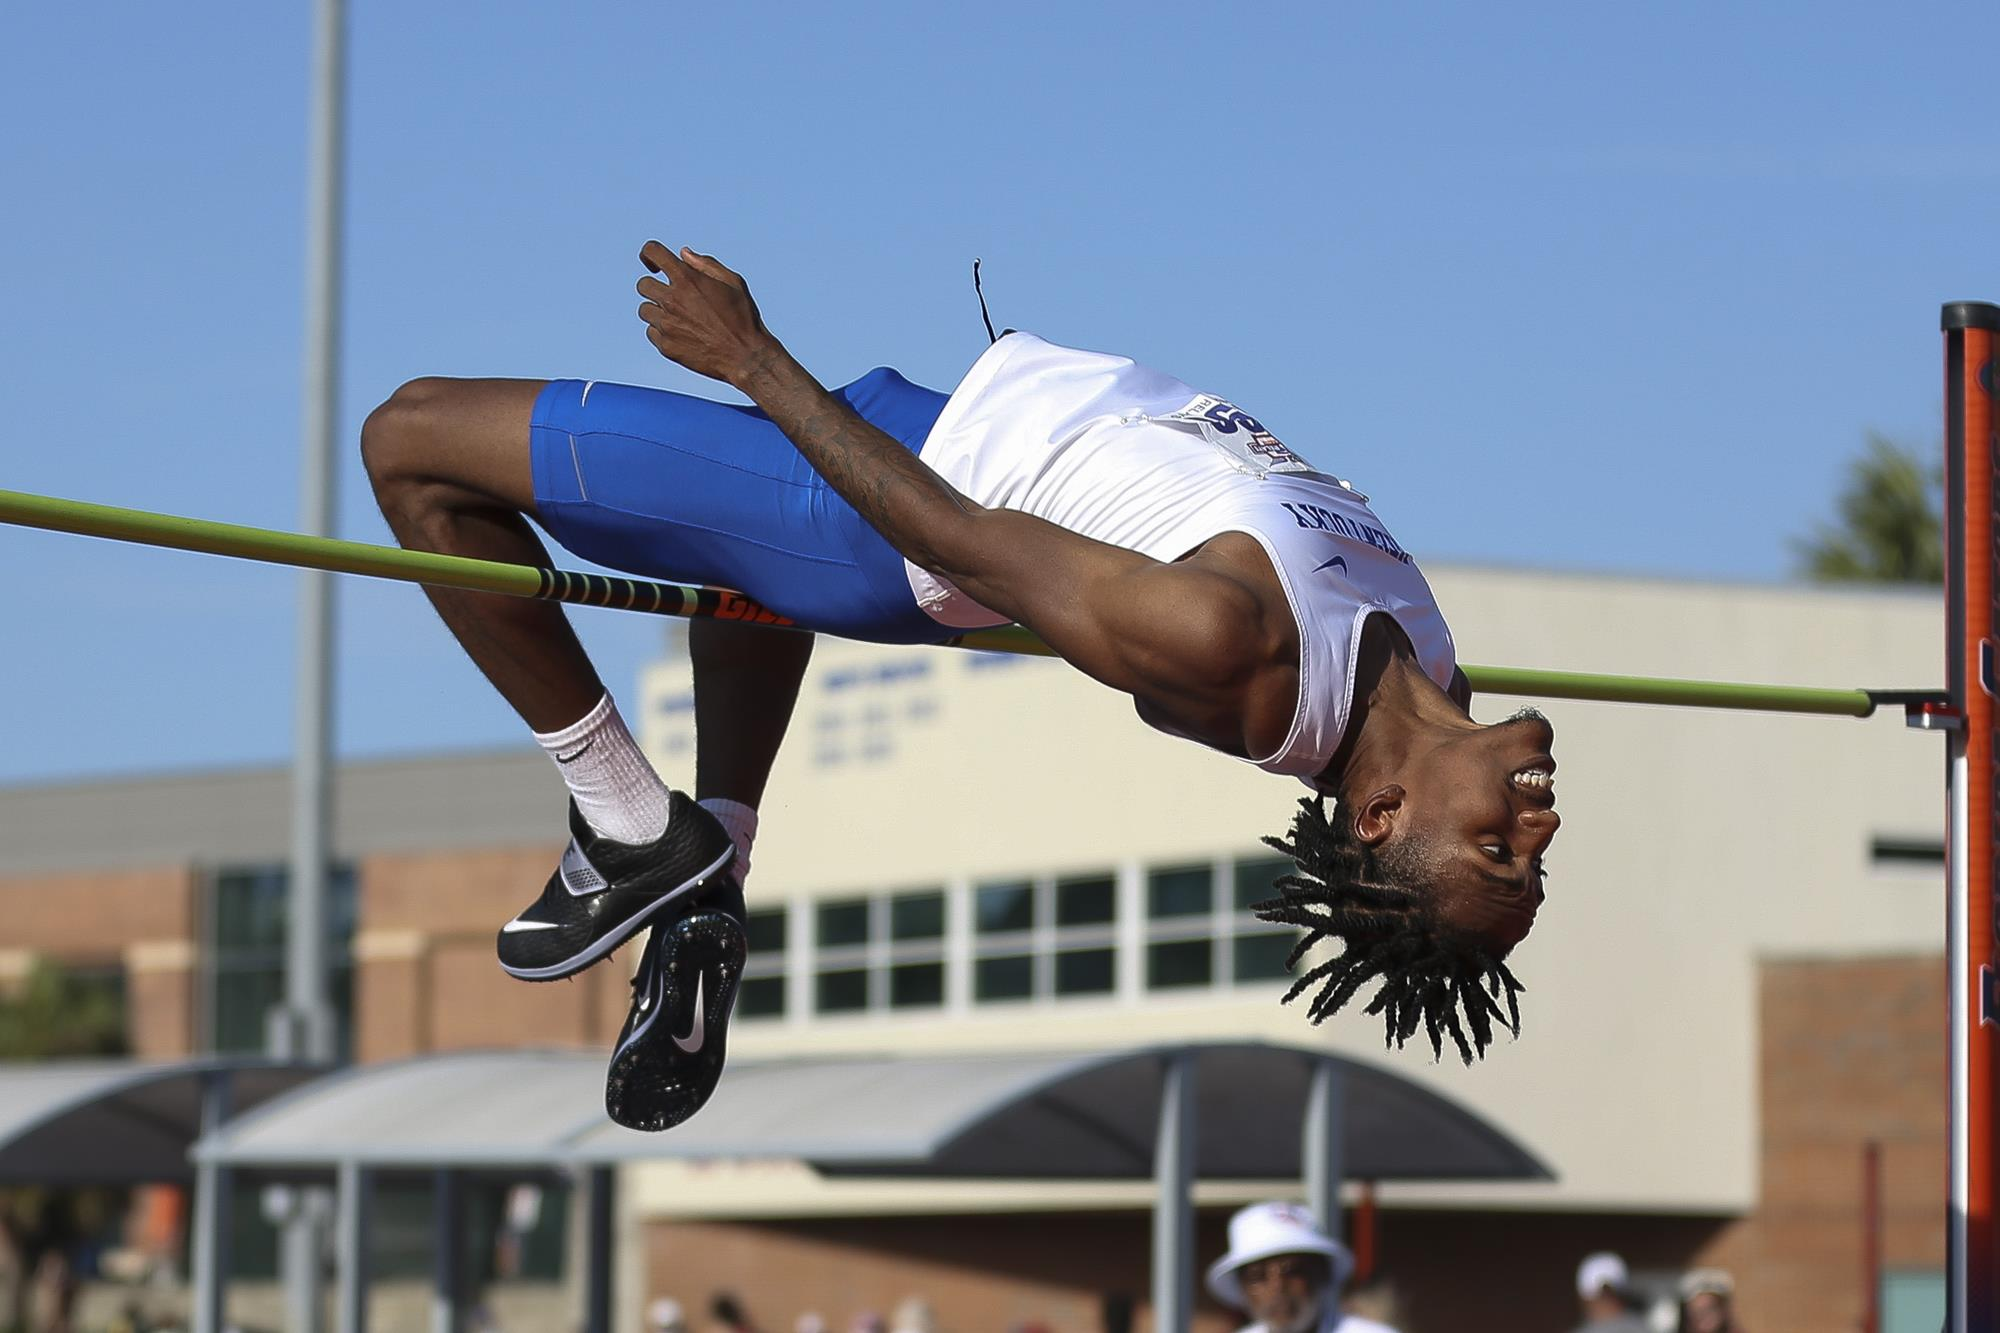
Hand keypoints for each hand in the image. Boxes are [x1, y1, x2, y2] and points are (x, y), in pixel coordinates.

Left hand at [635, 241, 772, 386]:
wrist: (745, 357)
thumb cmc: (743, 318)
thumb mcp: (733, 283)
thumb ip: (706, 265)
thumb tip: (683, 254)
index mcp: (687, 279)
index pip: (652, 252)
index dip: (649, 254)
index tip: (655, 265)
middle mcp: (672, 300)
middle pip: (643, 285)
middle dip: (655, 288)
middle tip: (673, 298)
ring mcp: (667, 324)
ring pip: (645, 310)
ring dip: (658, 311)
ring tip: (681, 319)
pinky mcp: (666, 346)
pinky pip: (651, 333)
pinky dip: (662, 332)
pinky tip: (683, 335)